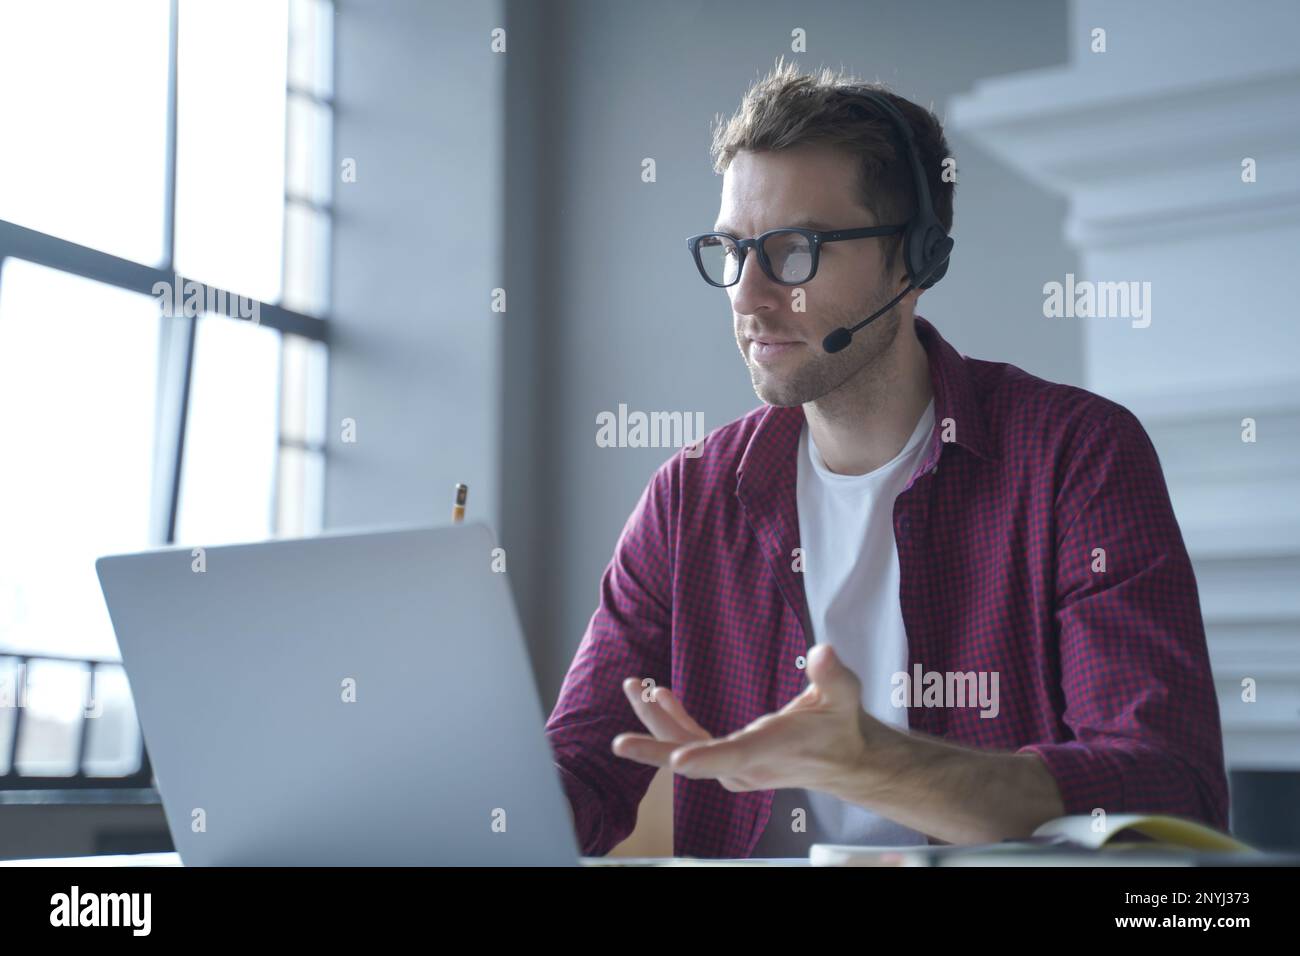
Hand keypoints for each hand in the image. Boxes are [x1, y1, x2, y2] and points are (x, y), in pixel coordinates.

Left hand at [612, 644, 886, 793]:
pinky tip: (660, 697)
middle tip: (623, 730)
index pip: (736, 756)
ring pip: (686, 751)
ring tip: (634, 686)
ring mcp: (737, 769)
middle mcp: (749, 766)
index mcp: (773, 748)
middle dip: (655, 741)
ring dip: (656, 721)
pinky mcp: (731, 764)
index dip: (705, 757)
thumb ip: (832, 674)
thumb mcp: (844, 694)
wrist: (846, 762)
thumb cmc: (841, 725)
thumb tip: (823, 651)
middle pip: (695, 758)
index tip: (676, 759)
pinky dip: (672, 723)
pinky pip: (693, 746)